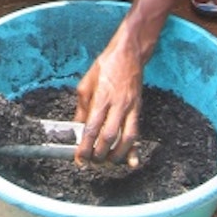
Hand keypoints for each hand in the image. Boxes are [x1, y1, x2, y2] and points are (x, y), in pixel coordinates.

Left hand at [74, 44, 142, 164]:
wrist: (129, 53)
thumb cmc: (106, 66)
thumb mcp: (86, 83)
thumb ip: (82, 107)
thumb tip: (78, 127)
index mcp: (101, 97)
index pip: (92, 128)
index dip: (85, 146)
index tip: (80, 159)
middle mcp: (118, 104)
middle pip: (108, 137)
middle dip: (99, 154)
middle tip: (91, 162)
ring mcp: (130, 107)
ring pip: (126, 139)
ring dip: (116, 155)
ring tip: (107, 162)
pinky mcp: (138, 109)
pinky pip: (137, 132)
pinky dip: (134, 149)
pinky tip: (132, 161)